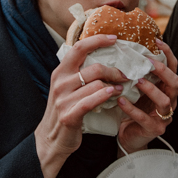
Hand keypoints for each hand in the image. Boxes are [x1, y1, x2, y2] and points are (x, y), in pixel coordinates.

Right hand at [35, 34, 128, 177]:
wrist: (51, 138)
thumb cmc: (65, 109)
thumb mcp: (67, 87)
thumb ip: (79, 73)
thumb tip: (104, 58)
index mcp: (60, 72)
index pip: (79, 48)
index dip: (98, 40)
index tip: (114, 39)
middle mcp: (60, 82)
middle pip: (93, 68)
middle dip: (114, 71)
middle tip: (125, 75)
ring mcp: (63, 99)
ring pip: (96, 85)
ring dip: (114, 86)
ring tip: (122, 88)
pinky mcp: (68, 115)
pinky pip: (91, 101)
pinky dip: (105, 96)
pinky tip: (114, 94)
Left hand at [117, 38, 177, 153]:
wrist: (129, 137)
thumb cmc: (134, 109)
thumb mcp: (137, 90)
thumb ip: (138, 74)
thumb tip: (126, 50)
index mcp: (166, 89)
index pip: (173, 68)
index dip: (167, 54)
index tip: (156, 41)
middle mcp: (170, 101)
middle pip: (176, 83)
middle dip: (163, 71)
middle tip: (148, 63)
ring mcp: (163, 116)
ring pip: (164, 101)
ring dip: (151, 89)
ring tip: (137, 80)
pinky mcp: (153, 129)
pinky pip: (144, 118)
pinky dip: (132, 108)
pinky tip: (121, 100)